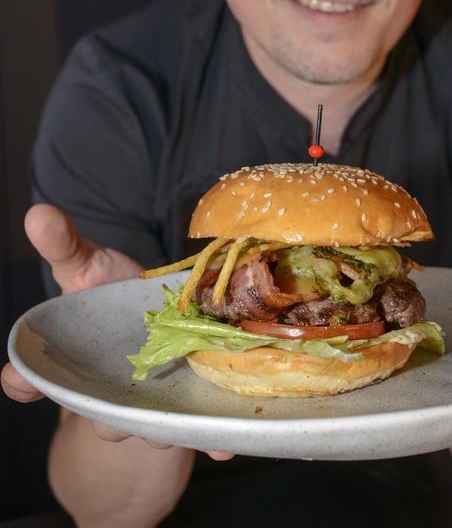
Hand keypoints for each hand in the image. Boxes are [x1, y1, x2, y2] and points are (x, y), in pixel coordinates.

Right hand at [2, 204, 233, 458]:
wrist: (154, 314)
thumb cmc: (110, 291)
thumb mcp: (87, 264)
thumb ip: (65, 245)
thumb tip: (38, 213)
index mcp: (76, 363)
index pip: (37, 380)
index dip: (25, 381)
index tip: (21, 380)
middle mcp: (108, 393)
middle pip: (103, 416)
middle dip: (111, 416)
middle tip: (119, 411)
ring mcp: (151, 403)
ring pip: (153, 427)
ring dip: (164, 427)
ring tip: (178, 421)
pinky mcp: (190, 404)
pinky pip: (199, 430)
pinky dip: (211, 440)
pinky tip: (223, 446)